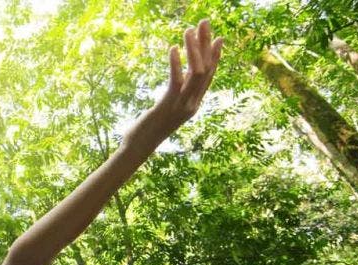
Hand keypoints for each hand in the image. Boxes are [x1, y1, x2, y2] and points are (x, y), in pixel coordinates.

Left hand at [135, 19, 222, 140]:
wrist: (139, 147)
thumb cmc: (149, 128)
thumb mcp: (167, 108)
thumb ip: (176, 95)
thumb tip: (179, 80)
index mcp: (194, 104)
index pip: (209, 76)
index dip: (215, 56)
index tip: (218, 38)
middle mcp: (192, 104)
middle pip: (205, 69)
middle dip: (206, 44)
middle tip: (205, 23)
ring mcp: (182, 105)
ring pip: (195, 72)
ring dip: (193, 49)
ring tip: (188, 31)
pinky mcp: (168, 105)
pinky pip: (176, 81)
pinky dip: (176, 63)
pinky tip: (173, 49)